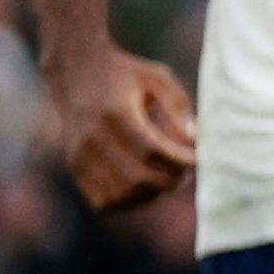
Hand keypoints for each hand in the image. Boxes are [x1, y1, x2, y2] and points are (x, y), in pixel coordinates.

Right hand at [46, 45, 197, 212]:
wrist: (74, 72)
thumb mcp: (157, 78)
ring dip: (153, 193)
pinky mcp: (76, 168)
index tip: (199, 158)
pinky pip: (105, 201)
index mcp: (114, 114)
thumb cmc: (123, 74)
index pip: (152, 152)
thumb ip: (179, 106)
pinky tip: (145, 184)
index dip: (181, 161)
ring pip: (122, 196)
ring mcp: (80, 157)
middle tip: (185, 168)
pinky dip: (130, 200)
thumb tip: (194, 141)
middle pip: (139, 179)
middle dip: (171, 179)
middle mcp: (92, 139)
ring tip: (167, 175)